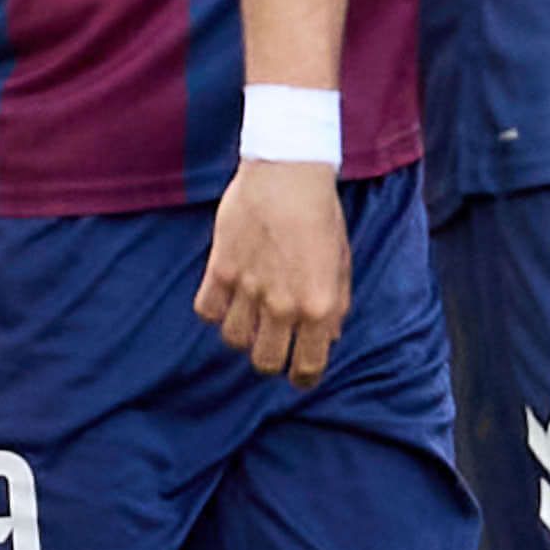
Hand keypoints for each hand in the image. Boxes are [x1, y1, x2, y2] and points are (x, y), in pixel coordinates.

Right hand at [198, 161, 353, 384]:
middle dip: (270, 359)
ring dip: (242, 334)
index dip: (302, 377)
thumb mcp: (342, 263)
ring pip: (233, 340)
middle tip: (272, 344)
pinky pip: (207, 312)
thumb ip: (336, 305)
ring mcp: (249, 289)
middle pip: (264, 362)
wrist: (289, 172)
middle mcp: (283, 305)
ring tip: (250, 317)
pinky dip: (215, 311)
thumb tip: (329, 338)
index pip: (306, 366)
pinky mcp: (220, 269)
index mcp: (319, 306)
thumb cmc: (322, 216)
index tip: (298, 374)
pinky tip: (226, 298)